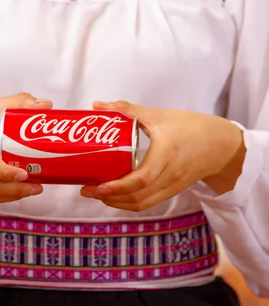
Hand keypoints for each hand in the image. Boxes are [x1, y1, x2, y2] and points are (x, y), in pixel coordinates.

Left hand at [80, 101, 245, 211]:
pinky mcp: (172, 191)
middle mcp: (170, 174)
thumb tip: (97, 105)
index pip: (142, 178)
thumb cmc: (191, 127)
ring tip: (96, 194)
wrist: (222, 145)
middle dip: (109, 198)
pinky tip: (114, 195)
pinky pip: (148, 202)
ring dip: (117, 203)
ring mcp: (172, 185)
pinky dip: (129, 202)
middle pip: (138, 196)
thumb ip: (127, 109)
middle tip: (87, 190)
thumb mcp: (158, 115)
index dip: (118, 186)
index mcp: (166, 153)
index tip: (98, 185)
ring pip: (142, 203)